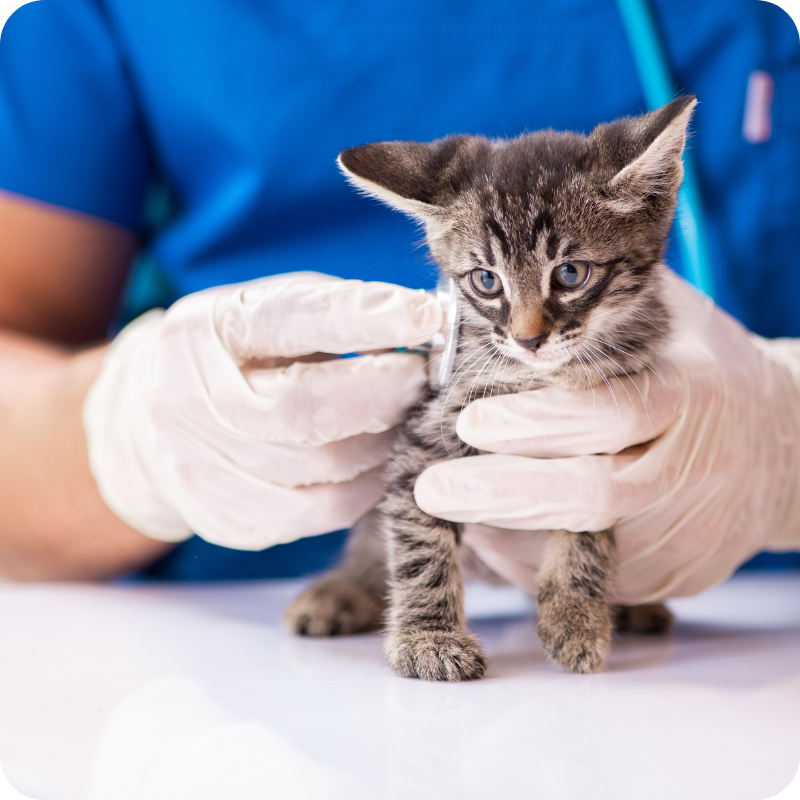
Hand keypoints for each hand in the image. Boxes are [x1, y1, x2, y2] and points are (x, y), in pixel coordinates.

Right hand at [83, 273, 441, 548]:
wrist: (156, 416)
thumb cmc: (240, 354)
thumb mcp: (274, 309)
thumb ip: (338, 313)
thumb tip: (423, 324)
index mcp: (207, 330)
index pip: (290, 320)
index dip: (364, 319)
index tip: (425, 316)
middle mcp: (192, 400)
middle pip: (301, 410)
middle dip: (381, 395)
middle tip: (423, 381)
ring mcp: (201, 466)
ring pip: (319, 470)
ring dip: (382, 444)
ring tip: (406, 421)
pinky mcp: (225, 516)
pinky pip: (317, 513)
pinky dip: (365, 488)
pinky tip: (380, 462)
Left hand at [414, 271, 799, 602]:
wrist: (785, 448)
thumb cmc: (702, 372)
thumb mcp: (666, 323)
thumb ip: (600, 318)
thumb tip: (510, 295)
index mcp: (688, 394)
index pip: (613, 412)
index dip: (539, 422)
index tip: (469, 421)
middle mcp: (692, 469)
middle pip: (594, 494)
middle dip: (502, 495)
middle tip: (432, 489)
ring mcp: (689, 531)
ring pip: (588, 551)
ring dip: (509, 536)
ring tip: (454, 509)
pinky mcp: (679, 573)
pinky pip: (598, 581)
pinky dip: (539, 564)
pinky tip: (498, 538)